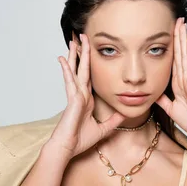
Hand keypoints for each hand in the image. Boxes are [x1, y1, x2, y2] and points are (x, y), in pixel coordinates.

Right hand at [47, 34, 124, 158]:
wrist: (68, 148)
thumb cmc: (80, 140)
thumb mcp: (103, 129)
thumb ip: (112, 121)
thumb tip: (123, 115)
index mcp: (87, 99)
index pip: (89, 77)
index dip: (89, 64)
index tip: (89, 52)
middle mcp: (80, 94)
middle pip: (82, 69)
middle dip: (83, 53)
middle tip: (82, 37)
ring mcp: (75, 95)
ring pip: (76, 71)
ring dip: (74, 56)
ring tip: (73, 41)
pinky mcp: (72, 99)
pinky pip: (70, 81)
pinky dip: (67, 70)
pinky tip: (63, 59)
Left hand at [156, 18, 186, 139]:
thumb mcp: (171, 108)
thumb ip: (162, 100)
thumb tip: (152, 93)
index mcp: (178, 83)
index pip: (174, 60)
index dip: (172, 46)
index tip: (169, 33)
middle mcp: (185, 78)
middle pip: (180, 53)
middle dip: (178, 37)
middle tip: (177, 20)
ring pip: (185, 55)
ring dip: (183, 40)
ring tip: (182, 24)